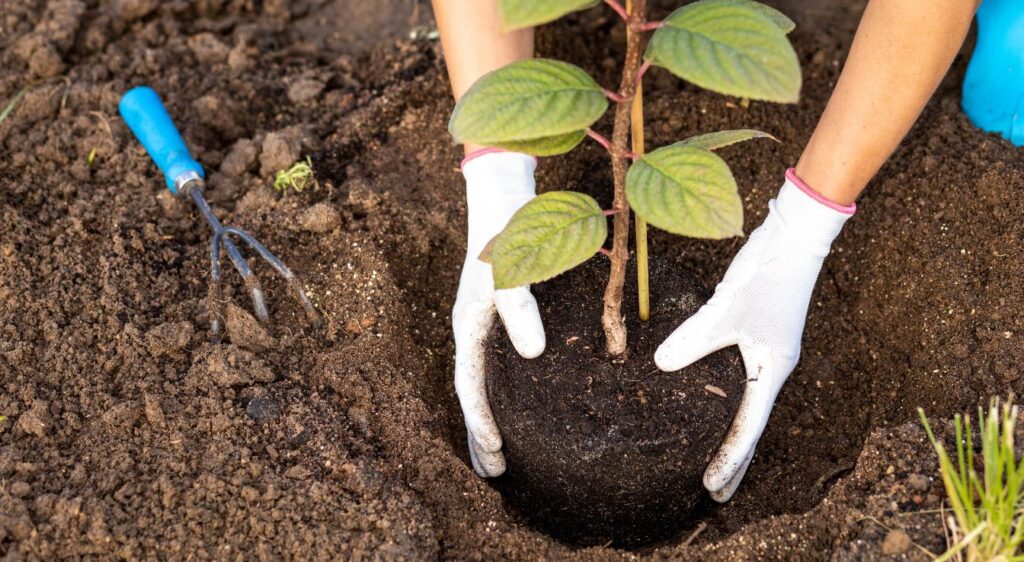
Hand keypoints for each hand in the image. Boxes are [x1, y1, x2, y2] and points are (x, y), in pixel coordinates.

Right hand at [453, 150, 545, 476]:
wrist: (502, 189)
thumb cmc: (504, 226)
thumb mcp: (510, 266)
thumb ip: (520, 307)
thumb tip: (532, 353)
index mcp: (467, 324)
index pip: (468, 386)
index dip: (480, 422)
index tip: (498, 455)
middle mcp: (472, 328)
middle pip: (472, 393)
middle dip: (480, 435)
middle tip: (497, 475)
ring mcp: (485, 322)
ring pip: (483, 382)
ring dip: (490, 418)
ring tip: (503, 454)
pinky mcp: (501, 313)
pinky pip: (497, 364)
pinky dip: (504, 392)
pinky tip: (522, 404)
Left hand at [655, 169, 853, 501]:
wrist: (795, 237)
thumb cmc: (764, 274)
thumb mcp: (723, 309)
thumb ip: (692, 338)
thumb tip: (660, 364)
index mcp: (773, 369)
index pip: (748, 429)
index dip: (729, 460)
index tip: (710, 489)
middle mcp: (776, 367)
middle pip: (755, 427)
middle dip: (737, 462)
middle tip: (717, 495)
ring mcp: (772, 352)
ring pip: (751, 407)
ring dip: (736, 436)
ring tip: (719, 463)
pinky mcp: (764, 335)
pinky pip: (748, 385)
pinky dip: (733, 406)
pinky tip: (716, 405)